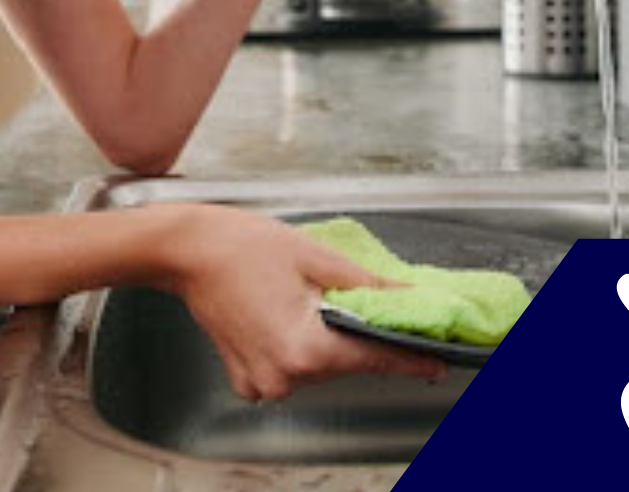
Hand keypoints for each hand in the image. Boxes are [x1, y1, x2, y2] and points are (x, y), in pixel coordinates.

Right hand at [157, 203, 446, 400]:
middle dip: (361, 334)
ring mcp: (262, 382)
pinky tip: (284, 313)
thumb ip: (369, 286)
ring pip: (320, 365)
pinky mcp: (248, 379)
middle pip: (346, 361)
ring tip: (306, 297)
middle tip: (363, 302)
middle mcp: (283, 376)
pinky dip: (298, 345)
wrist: (189, 250)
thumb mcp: (318, 258)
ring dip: (327, 337)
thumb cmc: (242, 246)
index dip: (412, 358)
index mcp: (304, 349)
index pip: (374, 358)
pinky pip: (291, 368)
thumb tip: (409, 298)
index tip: (440, 362)